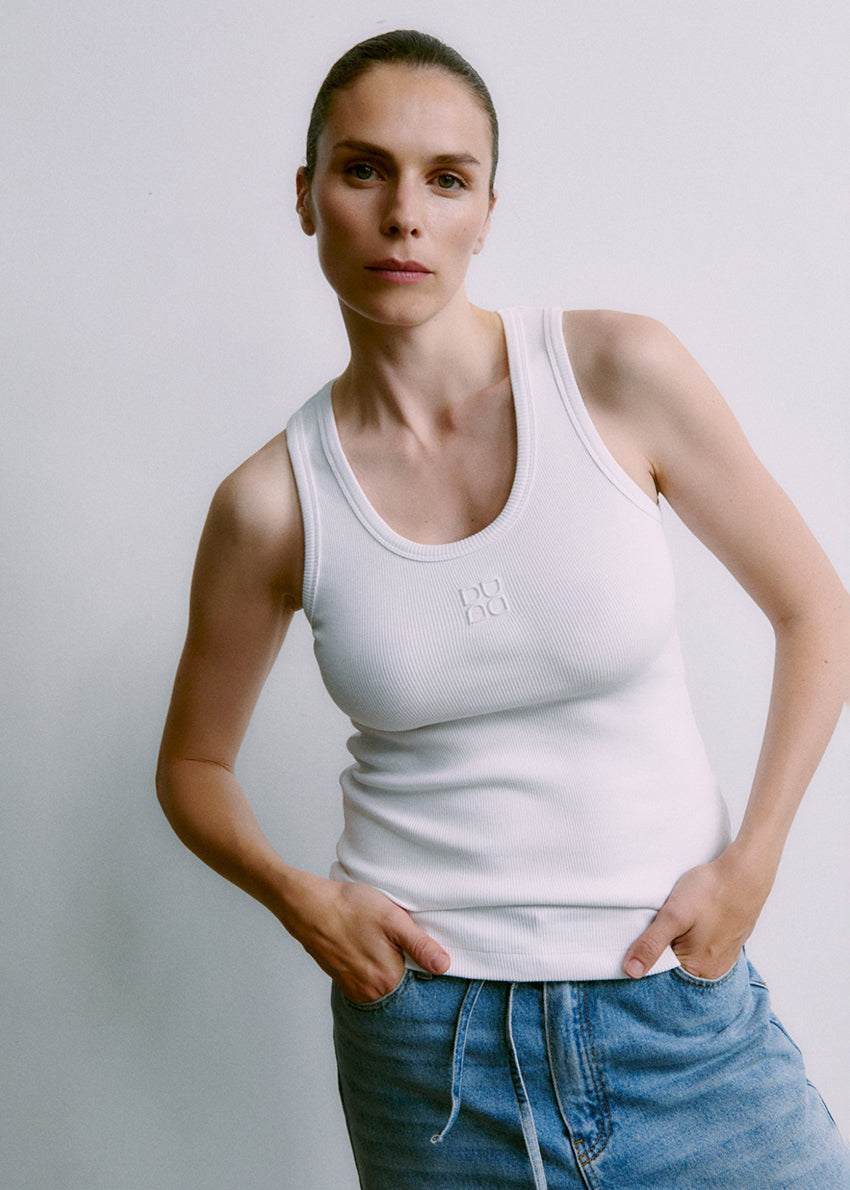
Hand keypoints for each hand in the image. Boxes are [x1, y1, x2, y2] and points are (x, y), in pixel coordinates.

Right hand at [280, 875, 450, 1002]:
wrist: (309, 906)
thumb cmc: (350, 908)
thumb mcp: (393, 919)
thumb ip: (420, 945)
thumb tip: (444, 966)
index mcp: (388, 980)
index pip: (420, 983)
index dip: (425, 965)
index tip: (421, 948)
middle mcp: (371, 992)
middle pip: (402, 985)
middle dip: (407, 967)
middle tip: (398, 942)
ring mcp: (354, 988)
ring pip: (384, 983)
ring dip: (389, 968)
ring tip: (383, 943)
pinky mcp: (343, 981)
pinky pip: (367, 981)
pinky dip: (372, 969)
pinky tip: (369, 948)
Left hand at [623, 845, 775, 979]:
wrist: (745, 873)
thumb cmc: (711, 891)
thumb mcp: (673, 915)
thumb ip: (651, 944)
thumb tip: (631, 971)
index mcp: (698, 970)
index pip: (660, 976)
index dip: (645, 959)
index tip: (637, 941)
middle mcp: (713, 970)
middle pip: (675, 967)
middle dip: (662, 950)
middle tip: (660, 925)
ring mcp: (723, 957)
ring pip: (688, 956)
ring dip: (677, 942)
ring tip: (677, 922)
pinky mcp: (728, 944)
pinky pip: (702, 947)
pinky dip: (692, 937)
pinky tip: (691, 922)